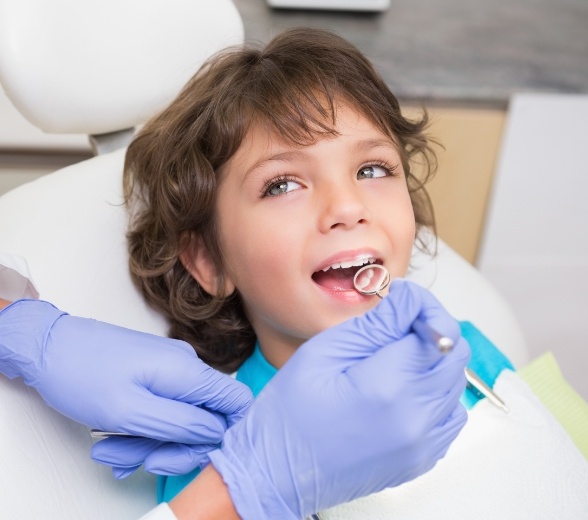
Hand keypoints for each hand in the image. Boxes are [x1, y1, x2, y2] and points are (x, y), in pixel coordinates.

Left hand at [0, 299, 252, 475]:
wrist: (47, 347)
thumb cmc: (80, 373)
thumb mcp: (131, 411)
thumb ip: (181, 424)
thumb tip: (217, 432)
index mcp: (187, 371)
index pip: (237, 401)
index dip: (226, 433)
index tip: (194, 452)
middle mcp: (185, 368)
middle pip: (205, 419)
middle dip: (173, 447)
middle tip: (141, 461)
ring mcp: (169, 371)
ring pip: (178, 419)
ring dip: (149, 443)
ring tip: (113, 451)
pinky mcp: (153, 375)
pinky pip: (161, 411)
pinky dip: (142, 431)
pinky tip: (115, 442)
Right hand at [207, 279, 469, 518]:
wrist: (278, 472)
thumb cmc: (289, 413)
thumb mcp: (324, 351)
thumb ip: (375, 323)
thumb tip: (410, 299)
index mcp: (388, 386)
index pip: (439, 330)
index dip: (422, 308)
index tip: (403, 304)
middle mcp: (415, 419)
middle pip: (455, 355)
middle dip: (431, 330)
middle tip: (395, 328)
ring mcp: (422, 444)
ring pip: (455, 383)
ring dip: (433, 361)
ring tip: (393, 361)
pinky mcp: (422, 459)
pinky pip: (450, 414)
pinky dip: (435, 394)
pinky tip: (402, 390)